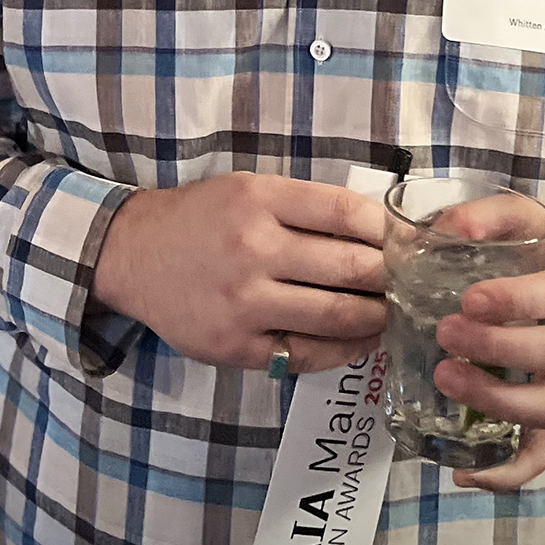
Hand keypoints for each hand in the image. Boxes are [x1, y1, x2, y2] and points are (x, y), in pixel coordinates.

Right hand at [91, 173, 386, 372]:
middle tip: (411, 283)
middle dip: (392, 277)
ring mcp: (244, 302)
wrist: (133, 255)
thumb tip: (380, 231)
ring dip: (377, 318)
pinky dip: (343, 350)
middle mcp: (253, 248)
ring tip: (392, 314)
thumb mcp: (248, 190)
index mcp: (259, 200)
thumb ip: (306, 208)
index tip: (408, 241)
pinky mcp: (237, 346)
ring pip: (336, 316)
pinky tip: (358, 341)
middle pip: (351, 267)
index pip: (346, 213)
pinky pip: (307, 354)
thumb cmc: (201, 218)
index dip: (388, 229)